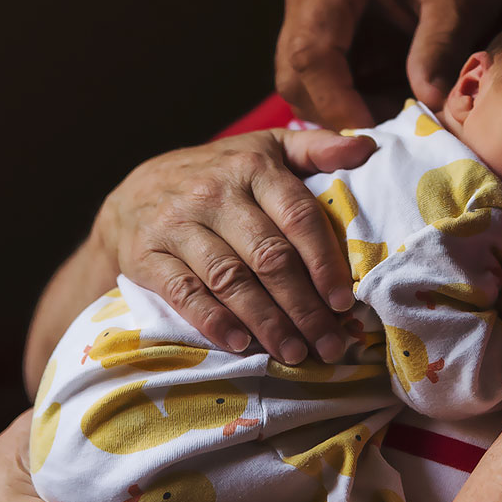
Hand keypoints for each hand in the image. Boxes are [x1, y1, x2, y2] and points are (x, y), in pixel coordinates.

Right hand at [103, 127, 376, 363]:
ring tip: (295, 354)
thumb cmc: (218, 174)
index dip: (324, 262)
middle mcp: (214, 193)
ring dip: (267, 323)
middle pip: (269, 256)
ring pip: (231, 279)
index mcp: (252, 166)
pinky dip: (214, 321)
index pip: (297, 216)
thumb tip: (367, 149)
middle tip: (331, 344)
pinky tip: (241, 345)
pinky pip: (184, 292)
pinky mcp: (147, 254)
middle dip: (305, 307)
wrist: (135, 191)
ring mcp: (178, 224)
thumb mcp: (265, 147)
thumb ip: (316, 147)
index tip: (345, 301)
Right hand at [276, 0, 501, 128]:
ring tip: (393, 115)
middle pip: (293, 72)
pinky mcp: (317, 34)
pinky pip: (315, 83)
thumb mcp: (459, 3)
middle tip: (386, 132)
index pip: (310, 50)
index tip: (371, 133)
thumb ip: (439, 50)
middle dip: (333, 112)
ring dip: (338, 112)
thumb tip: (427, 102)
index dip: (334, 100)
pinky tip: (386, 106)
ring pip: (297, 84)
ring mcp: (306, 13)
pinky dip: (345, 105)